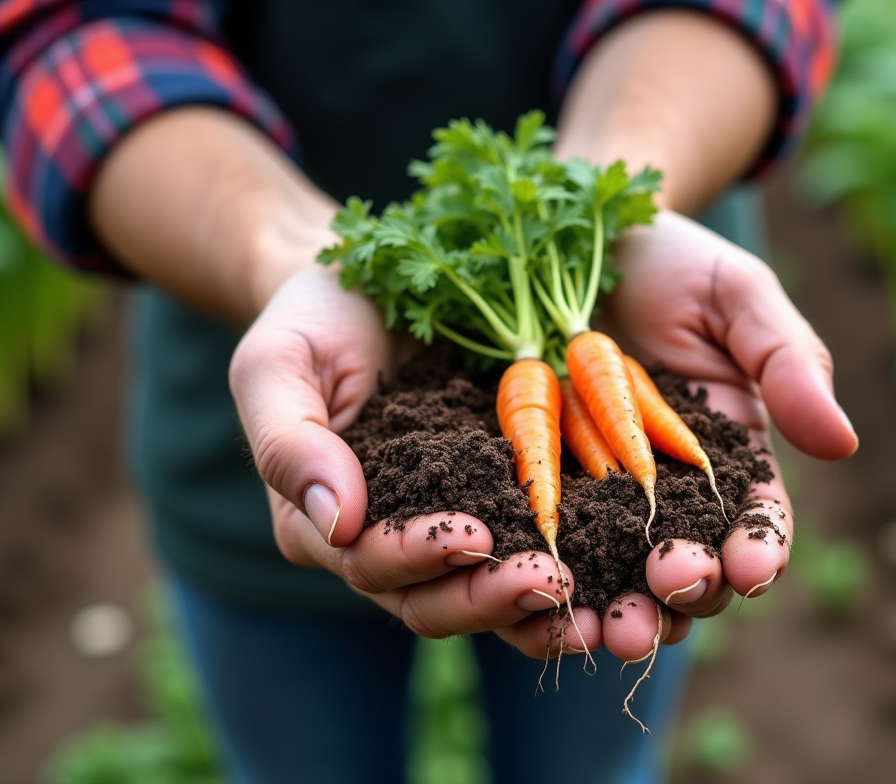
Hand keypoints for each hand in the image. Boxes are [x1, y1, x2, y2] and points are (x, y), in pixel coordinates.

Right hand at [229, 267, 590, 642]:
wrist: (369, 288)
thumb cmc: (312, 321)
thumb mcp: (278, 363)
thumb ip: (288, 443)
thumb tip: (337, 525)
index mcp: (328, 523)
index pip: (371, 564)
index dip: (420, 556)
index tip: (475, 536)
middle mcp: (391, 543)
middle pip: (436, 601)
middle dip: (491, 597)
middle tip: (550, 577)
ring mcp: (452, 529)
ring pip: (491, 597)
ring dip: (542, 606)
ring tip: (596, 600)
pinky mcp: (508, 508)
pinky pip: (538, 557)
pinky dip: (578, 578)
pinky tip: (617, 580)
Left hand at [524, 209, 858, 660]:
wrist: (579, 234)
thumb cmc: (675, 264)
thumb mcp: (739, 298)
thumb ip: (789, 363)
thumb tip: (841, 443)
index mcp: (731, 457)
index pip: (756, 521)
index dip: (758, 551)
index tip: (751, 569)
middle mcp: (669, 492)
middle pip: (689, 567)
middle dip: (685, 594)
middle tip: (670, 595)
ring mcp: (600, 497)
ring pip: (618, 577)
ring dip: (621, 612)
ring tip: (610, 632)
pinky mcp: (539, 491)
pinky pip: (545, 550)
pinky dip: (547, 586)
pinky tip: (538, 607)